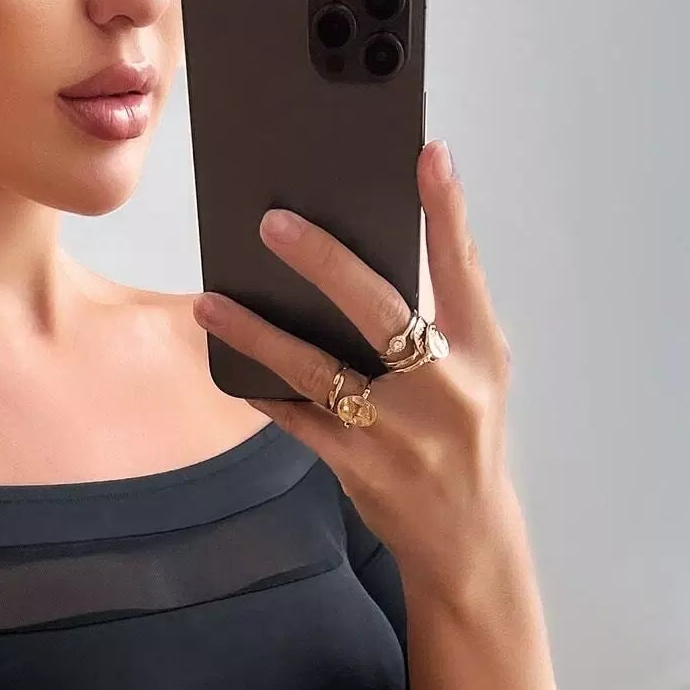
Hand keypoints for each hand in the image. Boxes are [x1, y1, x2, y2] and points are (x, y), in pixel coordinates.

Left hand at [193, 139, 513, 594]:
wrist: (465, 536)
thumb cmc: (462, 434)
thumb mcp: (477, 372)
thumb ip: (439, 316)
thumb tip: (366, 253)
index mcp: (480, 352)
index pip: (463, 269)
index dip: (447, 210)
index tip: (428, 153)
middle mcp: (444, 388)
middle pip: (380, 310)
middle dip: (324, 261)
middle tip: (272, 222)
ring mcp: (398, 432)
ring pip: (317, 369)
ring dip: (258, 333)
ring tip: (209, 303)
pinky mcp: (358, 468)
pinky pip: (296, 419)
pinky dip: (261, 390)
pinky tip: (227, 366)